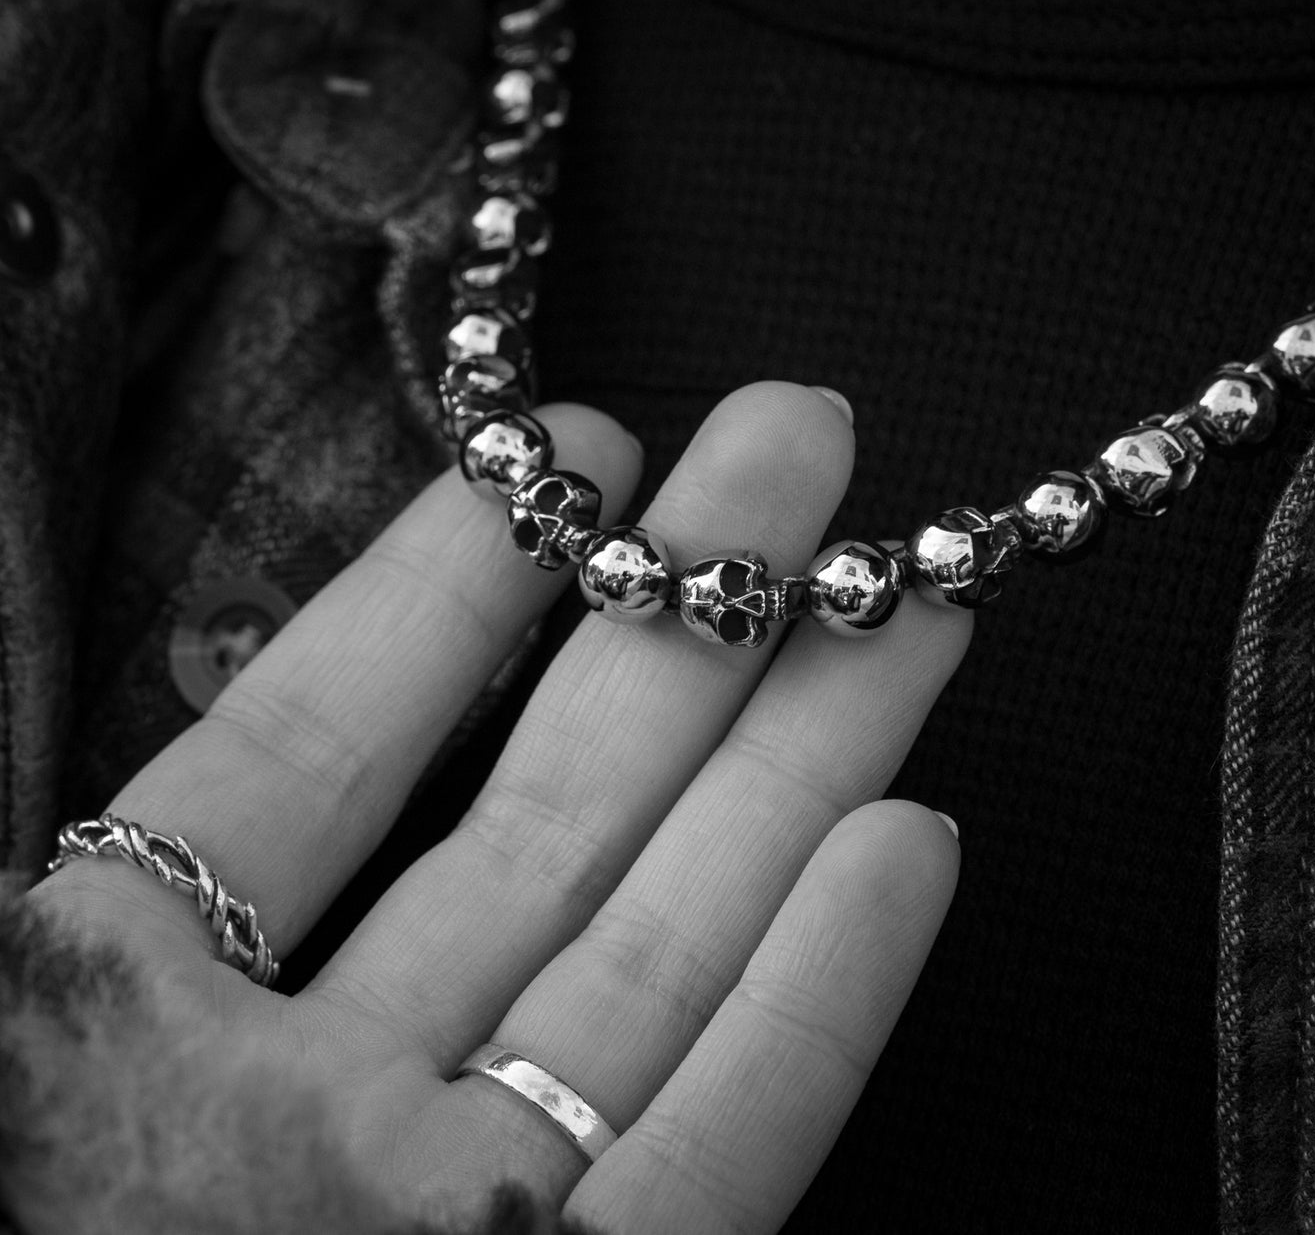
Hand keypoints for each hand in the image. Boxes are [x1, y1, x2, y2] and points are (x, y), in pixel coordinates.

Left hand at [26, 382, 969, 1233]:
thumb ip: (103, 866)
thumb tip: (144, 618)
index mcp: (111, 1019)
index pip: (320, 740)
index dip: (460, 577)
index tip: (575, 453)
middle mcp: (310, 1113)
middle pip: (545, 813)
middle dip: (687, 615)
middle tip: (804, 455)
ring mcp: (447, 1230)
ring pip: (657, 952)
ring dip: (802, 772)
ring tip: (909, 604)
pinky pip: (713, 1163)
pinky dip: (823, 1008)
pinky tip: (916, 850)